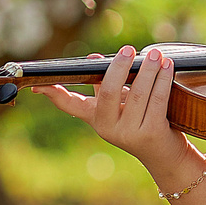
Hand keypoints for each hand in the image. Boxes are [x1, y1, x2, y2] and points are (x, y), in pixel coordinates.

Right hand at [32, 46, 197, 176]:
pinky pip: (157, 100)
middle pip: (107, 92)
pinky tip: (168, 67)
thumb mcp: (121, 105)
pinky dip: (163, 80)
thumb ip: (108, 85)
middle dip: (118, 67)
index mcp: (96, 119)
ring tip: (155, 54)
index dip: (54, 93)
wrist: (164, 155)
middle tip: (127, 49)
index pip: (70, 105)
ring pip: (137, 93)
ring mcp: (129, 133)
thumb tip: (92, 58)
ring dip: (148, 70)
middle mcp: (108, 128)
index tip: (37, 84)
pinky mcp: (151, 133)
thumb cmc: (142, 122)